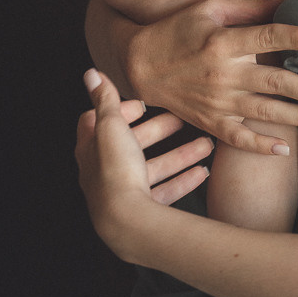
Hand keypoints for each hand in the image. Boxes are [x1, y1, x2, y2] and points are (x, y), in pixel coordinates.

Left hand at [75, 69, 212, 257]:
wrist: (125, 222)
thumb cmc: (116, 170)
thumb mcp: (111, 126)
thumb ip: (105, 100)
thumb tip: (91, 74)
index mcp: (92, 149)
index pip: (99, 123)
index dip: (119, 111)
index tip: (143, 105)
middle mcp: (104, 171)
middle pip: (133, 144)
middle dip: (159, 130)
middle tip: (180, 120)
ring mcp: (124, 192)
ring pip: (155, 167)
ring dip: (181, 154)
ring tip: (205, 144)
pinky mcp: (142, 209)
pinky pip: (166, 191)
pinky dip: (184, 179)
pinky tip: (203, 172)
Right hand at [96, 0, 297, 152]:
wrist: (140, 65)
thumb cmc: (178, 30)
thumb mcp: (208, 8)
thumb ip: (248, 8)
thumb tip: (286, 2)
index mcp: (223, 42)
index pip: (267, 38)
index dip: (294, 39)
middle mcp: (222, 74)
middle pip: (274, 83)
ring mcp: (216, 102)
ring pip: (264, 112)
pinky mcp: (209, 121)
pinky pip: (238, 138)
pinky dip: (259, 146)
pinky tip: (283, 150)